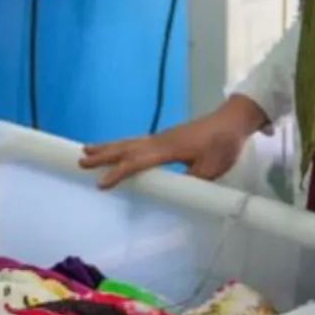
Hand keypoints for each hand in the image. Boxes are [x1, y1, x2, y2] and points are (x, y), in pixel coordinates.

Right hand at [81, 97, 266, 188]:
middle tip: (80, 160)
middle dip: (103, 155)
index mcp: (168, 149)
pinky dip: (122, 145)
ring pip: (130, 142)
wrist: (234, 121)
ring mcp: (162, 136)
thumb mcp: (210, 170)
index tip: (101, 184)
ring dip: (108, 147)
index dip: (119, 173)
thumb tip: (173, 193)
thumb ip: (190, 182)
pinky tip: (116, 149)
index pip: (138, 162)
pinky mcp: (166, 137)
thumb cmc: (223, 145)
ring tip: (87, 150)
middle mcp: (160, 140)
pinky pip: (138, 141)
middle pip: (126, 147)